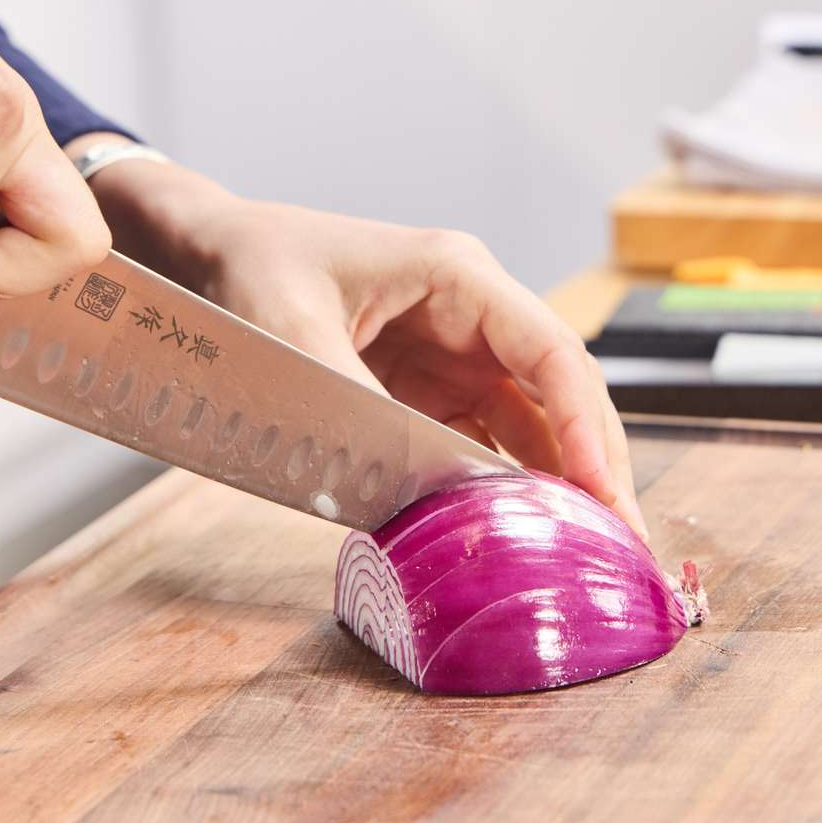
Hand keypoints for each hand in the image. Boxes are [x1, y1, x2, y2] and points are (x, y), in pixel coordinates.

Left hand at [83, 149, 645, 538]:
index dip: (588, 427)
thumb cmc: (248, 270)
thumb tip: (422, 490)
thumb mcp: (292, 333)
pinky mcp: (421, 397)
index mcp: (456, 278)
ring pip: (525, 431)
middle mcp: (469, 319)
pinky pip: (473, 449)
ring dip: (550, 492)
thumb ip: (357, 410)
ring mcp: (449, 361)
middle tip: (621, 553)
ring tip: (579, 563)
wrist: (200, 258)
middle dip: (592, 473)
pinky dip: (494, 495)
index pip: (552, 353)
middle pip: (557, 399)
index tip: (605, 496)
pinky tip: (508, 543)